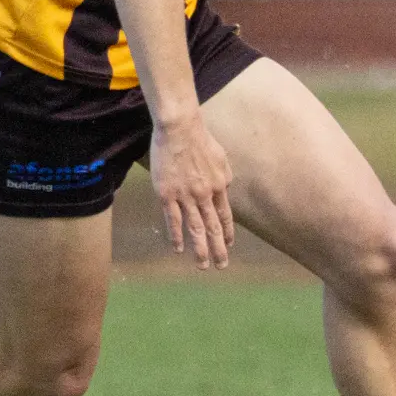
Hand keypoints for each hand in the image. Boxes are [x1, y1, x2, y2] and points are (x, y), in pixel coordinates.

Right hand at [148, 116, 235, 268]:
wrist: (180, 130)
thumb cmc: (201, 141)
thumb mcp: (221, 159)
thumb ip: (224, 178)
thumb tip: (225, 191)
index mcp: (220, 186)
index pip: (225, 216)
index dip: (227, 233)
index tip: (229, 245)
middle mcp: (205, 194)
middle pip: (213, 227)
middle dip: (218, 249)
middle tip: (221, 266)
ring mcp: (186, 196)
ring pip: (195, 228)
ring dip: (199, 249)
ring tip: (203, 265)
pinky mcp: (167, 195)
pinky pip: (173, 220)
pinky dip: (176, 236)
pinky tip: (179, 249)